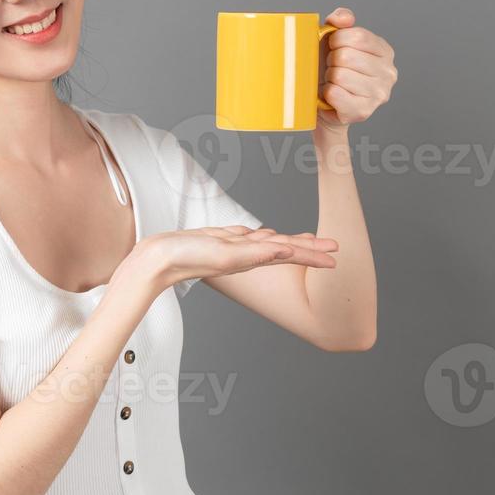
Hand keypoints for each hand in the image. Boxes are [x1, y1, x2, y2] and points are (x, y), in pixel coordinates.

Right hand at [131, 225, 338, 293]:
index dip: (313, 255)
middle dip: (310, 247)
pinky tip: (269, 236)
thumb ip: (255, 254)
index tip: (336, 258)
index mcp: (251, 257)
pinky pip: (249, 237)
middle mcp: (247, 253)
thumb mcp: (226, 254)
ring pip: (269, 241)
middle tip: (333, 246)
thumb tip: (285, 253)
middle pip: (285, 247)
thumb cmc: (188, 258)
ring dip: (291, 241)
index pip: (289, 254)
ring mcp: (234, 246)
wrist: (158, 258)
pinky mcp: (220, 239)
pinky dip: (263, 236)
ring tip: (309, 240)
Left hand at [317, 7, 397, 133]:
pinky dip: (326, 93)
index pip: (358, 36)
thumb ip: (340, 21)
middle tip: (333, 69)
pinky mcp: (364, 111)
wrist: (324, 104)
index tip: (333, 48)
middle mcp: (389, 72)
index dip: (337, 40)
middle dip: (331, 61)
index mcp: (384, 51)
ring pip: (339, 75)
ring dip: (329, 78)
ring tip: (333, 82)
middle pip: (347, 56)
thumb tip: (342, 18)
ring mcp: (379, 93)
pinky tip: (332, 95)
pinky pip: (334, 94)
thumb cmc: (330, 69)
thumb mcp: (335, 39)